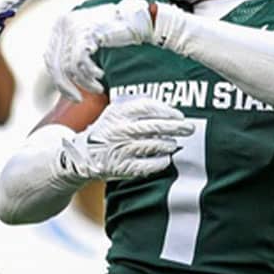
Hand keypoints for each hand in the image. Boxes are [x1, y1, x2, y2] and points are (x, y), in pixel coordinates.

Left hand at [45, 0, 153, 100]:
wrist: (137, 14)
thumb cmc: (117, 27)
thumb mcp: (91, 36)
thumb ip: (76, 50)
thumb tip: (66, 77)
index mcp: (62, 25)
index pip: (51, 58)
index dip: (59, 80)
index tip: (71, 93)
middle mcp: (64, 24)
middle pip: (56, 65)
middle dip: (66, 87)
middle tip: (79, 98)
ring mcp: (74, 27)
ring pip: (69, 67)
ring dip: (84, 83)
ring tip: (98, 88)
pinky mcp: (87, 32)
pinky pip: (80, 63)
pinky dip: (90, 74)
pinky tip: (101, 76)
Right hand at [60, 97, 192, 181]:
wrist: (84, 154)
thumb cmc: (107, 131)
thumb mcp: (115, 113)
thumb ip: (136, 106)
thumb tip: (168, 110)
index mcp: (117, 113)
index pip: (147, 107)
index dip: (167, 111)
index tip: (178, 115)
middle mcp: (119, 130)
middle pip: (154, 126)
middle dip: (176, 127)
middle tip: (189, 128)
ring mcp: (121, 149)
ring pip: (155, 145)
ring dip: (169, 144)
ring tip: (173, 144)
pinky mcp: (123, 167)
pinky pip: (150, 164)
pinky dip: (162, 161)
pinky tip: (165, 158)